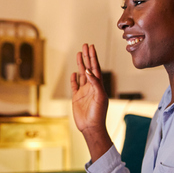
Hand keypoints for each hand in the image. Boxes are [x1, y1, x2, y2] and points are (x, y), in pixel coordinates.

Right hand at [71, 44, 111, 160]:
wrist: (91, 127)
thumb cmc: (98, 114)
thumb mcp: (99, 97)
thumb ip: (95, 83)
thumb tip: (88, 71)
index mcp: (98, 85)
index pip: (95, 68)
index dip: (93, 57)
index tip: (91, 47)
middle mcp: (91, 86)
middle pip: (89, 68)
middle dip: (87, 57)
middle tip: (85, 45)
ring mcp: (84, 92)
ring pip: (82, 74)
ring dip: (80, 64)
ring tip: (79, 54)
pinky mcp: (77, 98)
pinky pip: (74, 86)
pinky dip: (74, 79)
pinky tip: (74, 73)